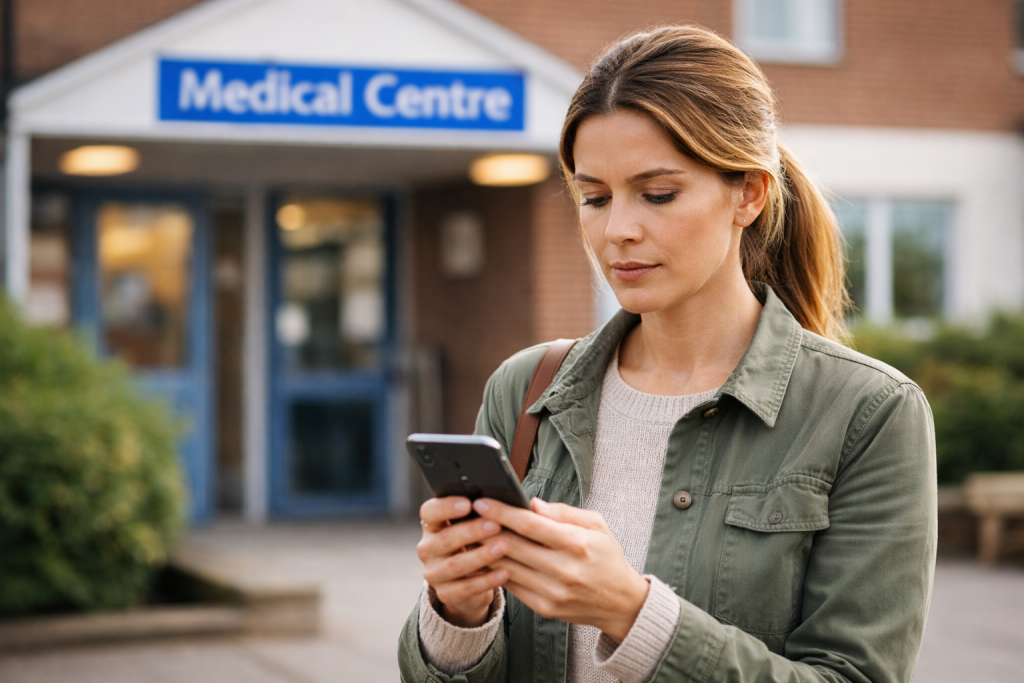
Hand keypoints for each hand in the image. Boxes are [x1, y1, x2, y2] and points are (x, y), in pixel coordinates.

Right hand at [417, 496, 507, 627]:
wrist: (470, 581)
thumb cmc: (475, 543)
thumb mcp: (473, 526)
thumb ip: (480, 512)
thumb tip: (503, 498)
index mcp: (432, 526)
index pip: (429, 512)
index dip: (446, 506)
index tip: (468, 503)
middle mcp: (427, 549)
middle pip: (445, 539)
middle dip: (471, 531)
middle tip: (495, 525)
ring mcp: (434, 573)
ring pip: (455, 565)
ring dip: (480, 556)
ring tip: (502, 548)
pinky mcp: (445, 594)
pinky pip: (466, 588)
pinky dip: (486, 580)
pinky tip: (504, 573)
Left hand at [473, 497, 648, 643]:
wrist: (620, 603)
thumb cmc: (606, 558)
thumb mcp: (597, 526)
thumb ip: (564, 512)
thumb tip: (533, 503)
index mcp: (577, 544)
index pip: (530, 525)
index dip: (502, 512)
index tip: (482, 501)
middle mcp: (563, 570)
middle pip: (512, 545)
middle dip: (486, 527)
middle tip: (468, 514)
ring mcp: (552, 592)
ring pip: (506, 566)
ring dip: (485, 549)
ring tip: (472, 533)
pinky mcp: (544, 607)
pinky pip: (511, 585)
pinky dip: (495, 570)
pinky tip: (486, 556)